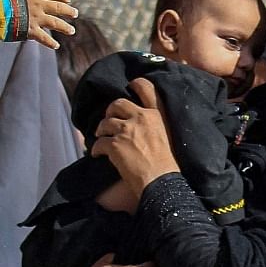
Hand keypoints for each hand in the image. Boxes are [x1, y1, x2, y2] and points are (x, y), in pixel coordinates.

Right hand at [20, 0, 76, 49]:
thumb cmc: (4, 1)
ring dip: (65, 27)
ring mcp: (36, 18)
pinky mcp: (31, 30)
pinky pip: (44, 38)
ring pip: (56, 23)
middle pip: (58, 8)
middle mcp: (37, 6)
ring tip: (72, 31)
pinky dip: (51, 43)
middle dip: (68, 11)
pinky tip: (56, 46)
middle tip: (75, 14)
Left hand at [90, 78, 179, 205]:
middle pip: (117, 103)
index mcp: (157, 115)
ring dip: (101, 131)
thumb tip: (140, 126)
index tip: (130, 86)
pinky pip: (98, 143)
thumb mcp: (167, 136)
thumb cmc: (168, 165)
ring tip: (102, 139)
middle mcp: (141, 118)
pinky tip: (98, 156)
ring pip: (104, 123)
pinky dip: (96, 150)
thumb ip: (154, 125)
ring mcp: (127, 131)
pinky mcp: (114, 145)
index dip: (136, 84)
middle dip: (110, 111)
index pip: (146, 88)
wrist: (162, 182)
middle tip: (110, 120)